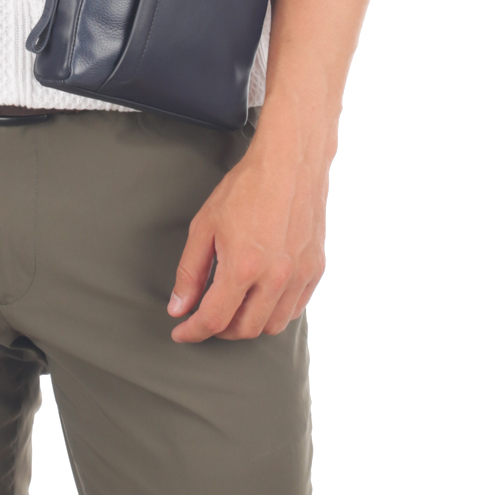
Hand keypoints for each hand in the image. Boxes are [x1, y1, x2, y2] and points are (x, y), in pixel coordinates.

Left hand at [167, 108, 331, 341]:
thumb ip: (191, 271)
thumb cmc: (245, 188)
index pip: (215, 319)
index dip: (194, 331)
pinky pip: (295, 308)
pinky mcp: (316, 269)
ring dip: (248, 325)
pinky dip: (274, 312)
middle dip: (220, 331)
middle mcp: (276, 278)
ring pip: (273, 325)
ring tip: (232, 308)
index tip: (182, 332)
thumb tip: (179, 307)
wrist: (290, 163)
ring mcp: (300, 275)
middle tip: (205, 318)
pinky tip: (260, 297)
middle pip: (246, 330)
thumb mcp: (205, 225)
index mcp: (244, 266)